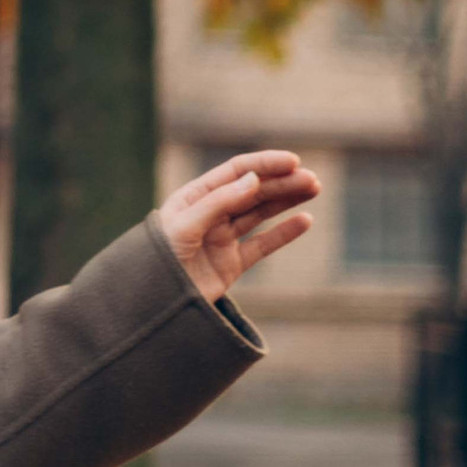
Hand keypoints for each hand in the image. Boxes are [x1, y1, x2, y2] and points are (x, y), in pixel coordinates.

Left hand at [154, 148, 319, 304]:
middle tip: (312, 181)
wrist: (152, 305)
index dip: (264, 164)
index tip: (293, 161)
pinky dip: (284, 233)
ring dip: (287, 200)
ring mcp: (221, 238)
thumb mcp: (184, 226)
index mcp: (194, 196)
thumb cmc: (158, 259)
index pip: (235, 172)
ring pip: (260, 213)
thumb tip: (254, 180)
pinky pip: (262, 245)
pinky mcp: (231, 264)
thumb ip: (218, 203)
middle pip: (252, 191)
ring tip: (314, 189)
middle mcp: (210, 213)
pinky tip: (305, 220)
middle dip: (282, 183)